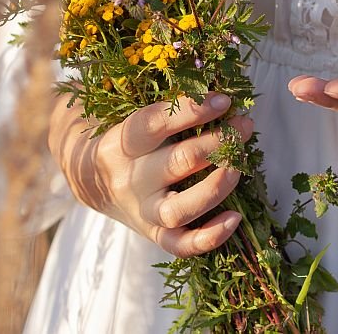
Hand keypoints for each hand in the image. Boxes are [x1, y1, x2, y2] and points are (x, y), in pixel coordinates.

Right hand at [48, 92, 252, 256]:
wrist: (94, 183)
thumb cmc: (129, 141)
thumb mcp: (135, 119)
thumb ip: (168, 107)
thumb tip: (221, 94)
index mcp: (121, 143)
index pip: (154, 123)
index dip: (192, 110)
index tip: (224, 100)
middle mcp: (130, 179)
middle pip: (177, 162)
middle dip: (218, 142)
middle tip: (244, 126)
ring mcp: (142, 211)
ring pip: (179, 208)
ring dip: (216, 186)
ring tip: (239, 166)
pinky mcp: (155, 235)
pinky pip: (181, 244)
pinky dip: (210, 236)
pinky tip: (235, 218)